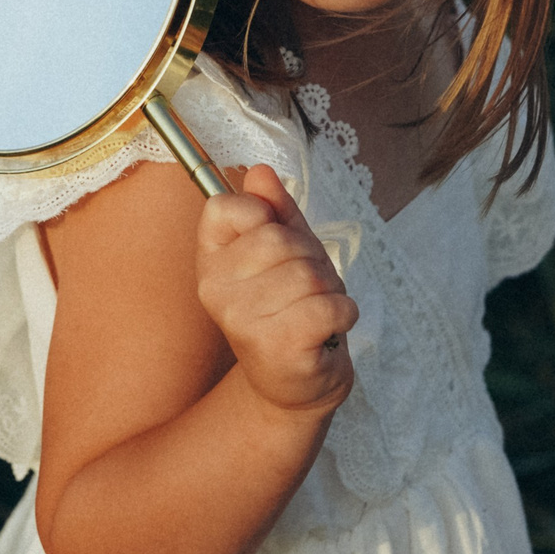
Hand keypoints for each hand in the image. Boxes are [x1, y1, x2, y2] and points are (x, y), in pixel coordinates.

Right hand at [195, 164, 357, 417]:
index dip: (265, 218)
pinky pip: (327, 307)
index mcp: (210, 258)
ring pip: (307, 275)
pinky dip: (344, 313)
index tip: (274, 247)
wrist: (296, 382)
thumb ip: (275, 210)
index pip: (228, 207)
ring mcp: (241, 320)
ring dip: (329, 290)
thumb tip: (260, 171)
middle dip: (310, 259)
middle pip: (279, 240)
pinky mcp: (275, 347)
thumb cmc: (291, 309)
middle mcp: (214, 288)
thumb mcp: (287, 251)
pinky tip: (330, 327)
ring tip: (316, 310)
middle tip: (307, 287)